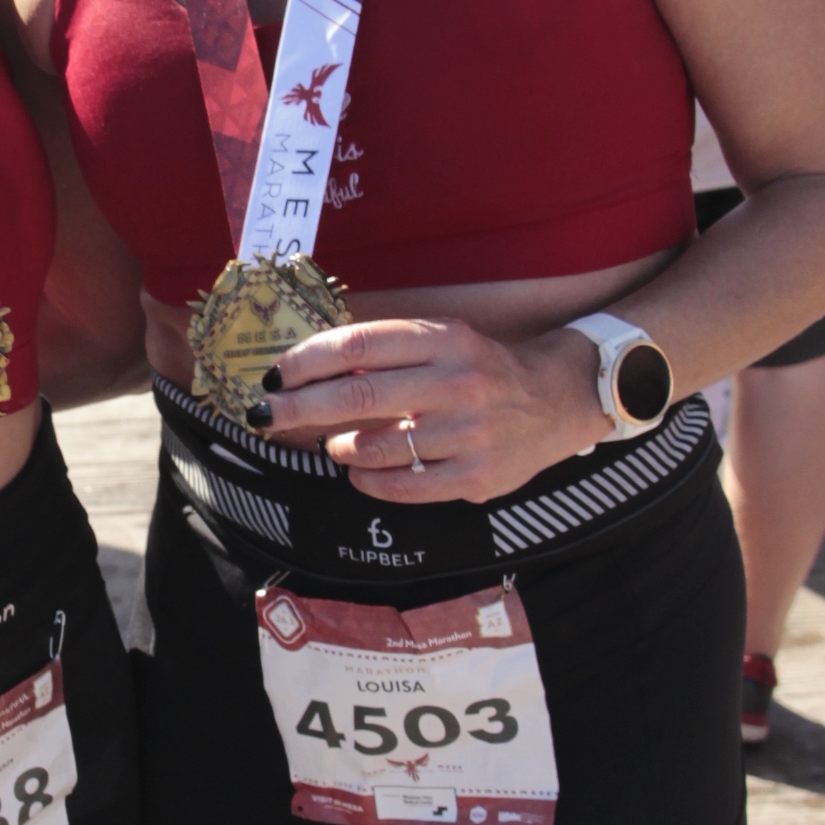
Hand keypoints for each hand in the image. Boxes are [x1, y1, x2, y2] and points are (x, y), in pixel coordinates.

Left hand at [251, 314, 601, 504]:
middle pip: (357, 396)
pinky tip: (360, 471)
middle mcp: (458, 382)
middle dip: (298, 408)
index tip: (275, 374)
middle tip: (266, 415)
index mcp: (445, 339)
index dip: (307, 360)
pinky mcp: (476, 476)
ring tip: (334, 443)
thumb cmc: (483, 369)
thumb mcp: (444, 342)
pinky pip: (401, 486)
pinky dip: (367, 480)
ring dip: (338, 446)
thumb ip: (389, 353)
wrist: (559, 399)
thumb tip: (311, 369)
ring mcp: (468, 433)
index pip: (359, 345)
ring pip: (374, 447)